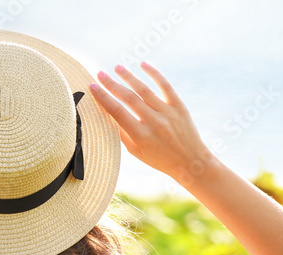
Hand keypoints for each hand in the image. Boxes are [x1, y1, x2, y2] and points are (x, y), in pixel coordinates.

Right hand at [90, 62, 215, 186]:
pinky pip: (165, 85)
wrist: (190, 162)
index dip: (103, 98)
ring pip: (144, 89)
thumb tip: (108, 115)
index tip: (92, 87)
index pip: (117, 112)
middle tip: (100, 74)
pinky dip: (154, 73)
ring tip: (117, 68)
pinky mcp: (179, 106)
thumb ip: (123, 134)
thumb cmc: (160, 159)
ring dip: (129, 77)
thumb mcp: (137, 153)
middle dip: (112, 84)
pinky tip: (143, 64)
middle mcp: (154, 122)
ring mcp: (168, 112)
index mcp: (141, 136)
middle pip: (129, 98)